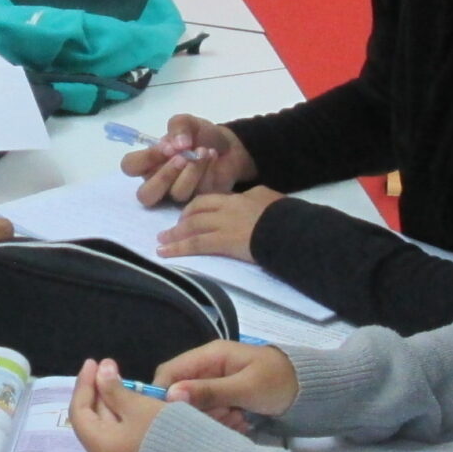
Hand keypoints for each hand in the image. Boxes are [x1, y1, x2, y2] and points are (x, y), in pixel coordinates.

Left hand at [67, 357, 164, 451]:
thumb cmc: (167, 433)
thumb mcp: (139, 405)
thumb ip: (114, 388)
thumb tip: (100, 370)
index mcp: (99, 448)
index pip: (79, 412)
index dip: (84, 383)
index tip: (93, 361)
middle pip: (93, 423)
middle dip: (100, 393)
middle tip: (109, 369)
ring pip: (109, 434)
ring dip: (112, 407)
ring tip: (122, 383)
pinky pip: (122, 444)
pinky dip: (124, 423)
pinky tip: (134, 406)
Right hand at [120, 114, 256, 206]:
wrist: (229, 145)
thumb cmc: (200, 135)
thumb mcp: (187, 122)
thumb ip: (178, 127)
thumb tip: (179, 144)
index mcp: (149, 163)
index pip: (130, 167)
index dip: (145, 158)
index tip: (168, 146)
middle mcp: (159, 182)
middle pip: (145, 195)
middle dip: (164, 176)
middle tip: (182, 157)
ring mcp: (178, 194)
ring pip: (176, 193)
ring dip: (192, 170)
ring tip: (204, 151)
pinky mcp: (199, 200)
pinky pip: (198, 193)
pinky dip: (207, 171)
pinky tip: (212, 156)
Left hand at [155, 187, 283, 261]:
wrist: (290, 229)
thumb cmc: (284, 216)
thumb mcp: (268, 199)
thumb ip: (253, 198)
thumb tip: (249, 199)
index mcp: (237, 198)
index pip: (209, 200)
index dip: (194, 208)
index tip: (187, 216)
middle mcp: (226, 208)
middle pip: (196, 211)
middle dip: (181, 221)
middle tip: (169, 230)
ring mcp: (223, 224)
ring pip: (192, 227)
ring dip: (174, 235)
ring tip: (161, 242)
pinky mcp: (223, 242)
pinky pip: (196, 244)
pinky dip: (178, 248)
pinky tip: (165, 253)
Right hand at [155, 339, 299, 420]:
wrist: (311, 391)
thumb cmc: (280, 382)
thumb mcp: (246, 388)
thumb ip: (209, 392)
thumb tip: (171, 396)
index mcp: (210, 355)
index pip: (169, 372)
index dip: (164, 395)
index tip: (172, 419)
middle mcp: (207, 368)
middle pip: (181, 393)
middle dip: (196, 411)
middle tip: (223, 417)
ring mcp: (215, 384)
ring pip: (196, 407)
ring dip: (212, 418)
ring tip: (237, 419)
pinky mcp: (224, 398)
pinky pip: (211, 413)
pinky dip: (222, 421)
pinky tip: (241, 422)